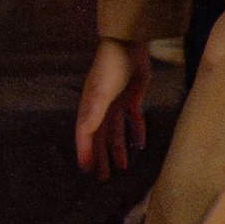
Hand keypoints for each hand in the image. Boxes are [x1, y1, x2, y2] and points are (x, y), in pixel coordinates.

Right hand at [75, 34, 153, 180]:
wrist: (128, 44)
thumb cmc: (110, 68)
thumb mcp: (100, 93)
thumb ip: (92, 115)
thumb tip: (83, 136)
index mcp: (90, 107)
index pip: (85, 135)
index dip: (85, 152)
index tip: (87, 171)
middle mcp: (101, 108)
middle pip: (100, 137)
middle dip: (101, 157)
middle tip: (104, 178)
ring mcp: (116, 103)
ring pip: (116, 132)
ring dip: (118, 149)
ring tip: (122, 167)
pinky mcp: (131, 98)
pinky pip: (133, 120)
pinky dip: (136, 132)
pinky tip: (140, 144)